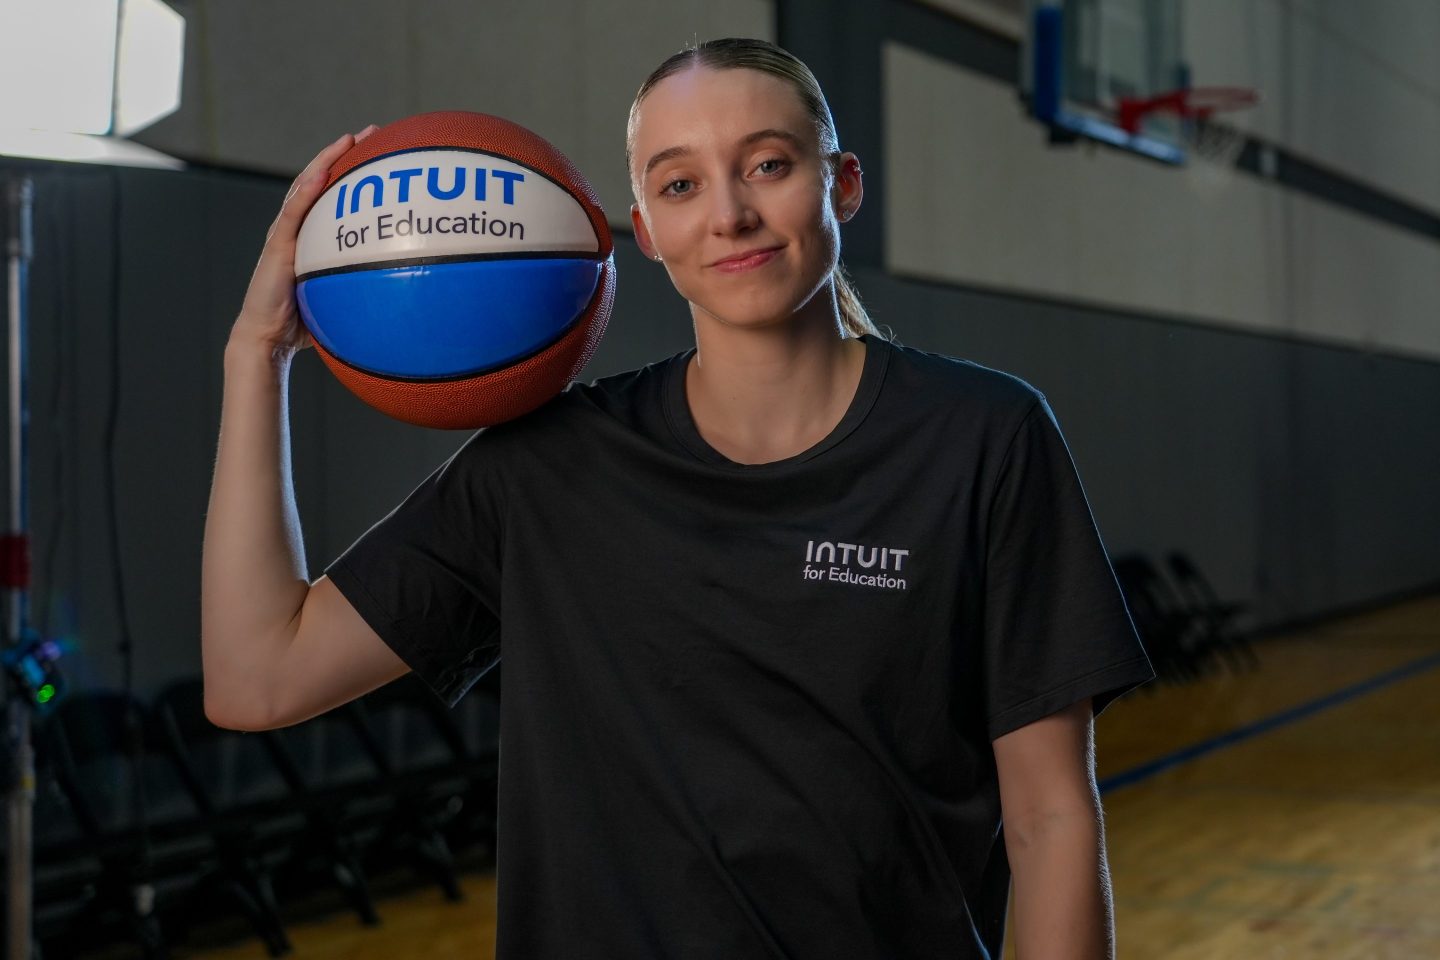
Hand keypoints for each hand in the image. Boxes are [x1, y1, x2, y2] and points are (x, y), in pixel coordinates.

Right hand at [230, 123, 379, 353]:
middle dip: (347, 153)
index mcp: (314, 236)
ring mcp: (285, 233)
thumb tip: (410, 294)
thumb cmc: (305, 323)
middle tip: (375, 131)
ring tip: (350, 139)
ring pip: (306, 186)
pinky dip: (305, 192)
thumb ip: (367, 288)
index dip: (356, 171)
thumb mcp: (342, 298)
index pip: (335, 194)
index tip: (384, 150)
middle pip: (323, 180)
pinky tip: (319, 174)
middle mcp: (299, 228)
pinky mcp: (277, 246)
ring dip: (327, 160)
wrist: (268, 337)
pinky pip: (293, 214)